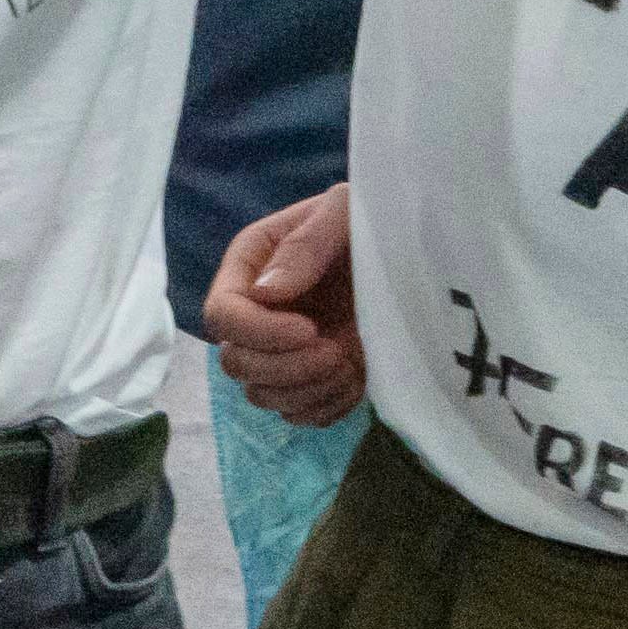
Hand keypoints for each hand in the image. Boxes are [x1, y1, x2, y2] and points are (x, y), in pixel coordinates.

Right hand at [204, 182, 370, 423]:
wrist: (405, 253)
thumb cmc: (368, 221)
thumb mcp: (341, 214)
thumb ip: (304, 246)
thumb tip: (264, 294)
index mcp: (250, 268)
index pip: (222, 314)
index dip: (258, 333)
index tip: (308, 330)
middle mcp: (256, 314)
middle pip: (236, 363)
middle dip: (285, 368)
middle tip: (333, 351)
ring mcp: (281, 351)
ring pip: (262, 395)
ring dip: (307, 390)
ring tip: (347, 362)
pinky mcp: (310, 378)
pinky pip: (299, 413)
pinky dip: (327, 406)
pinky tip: (355, 377)